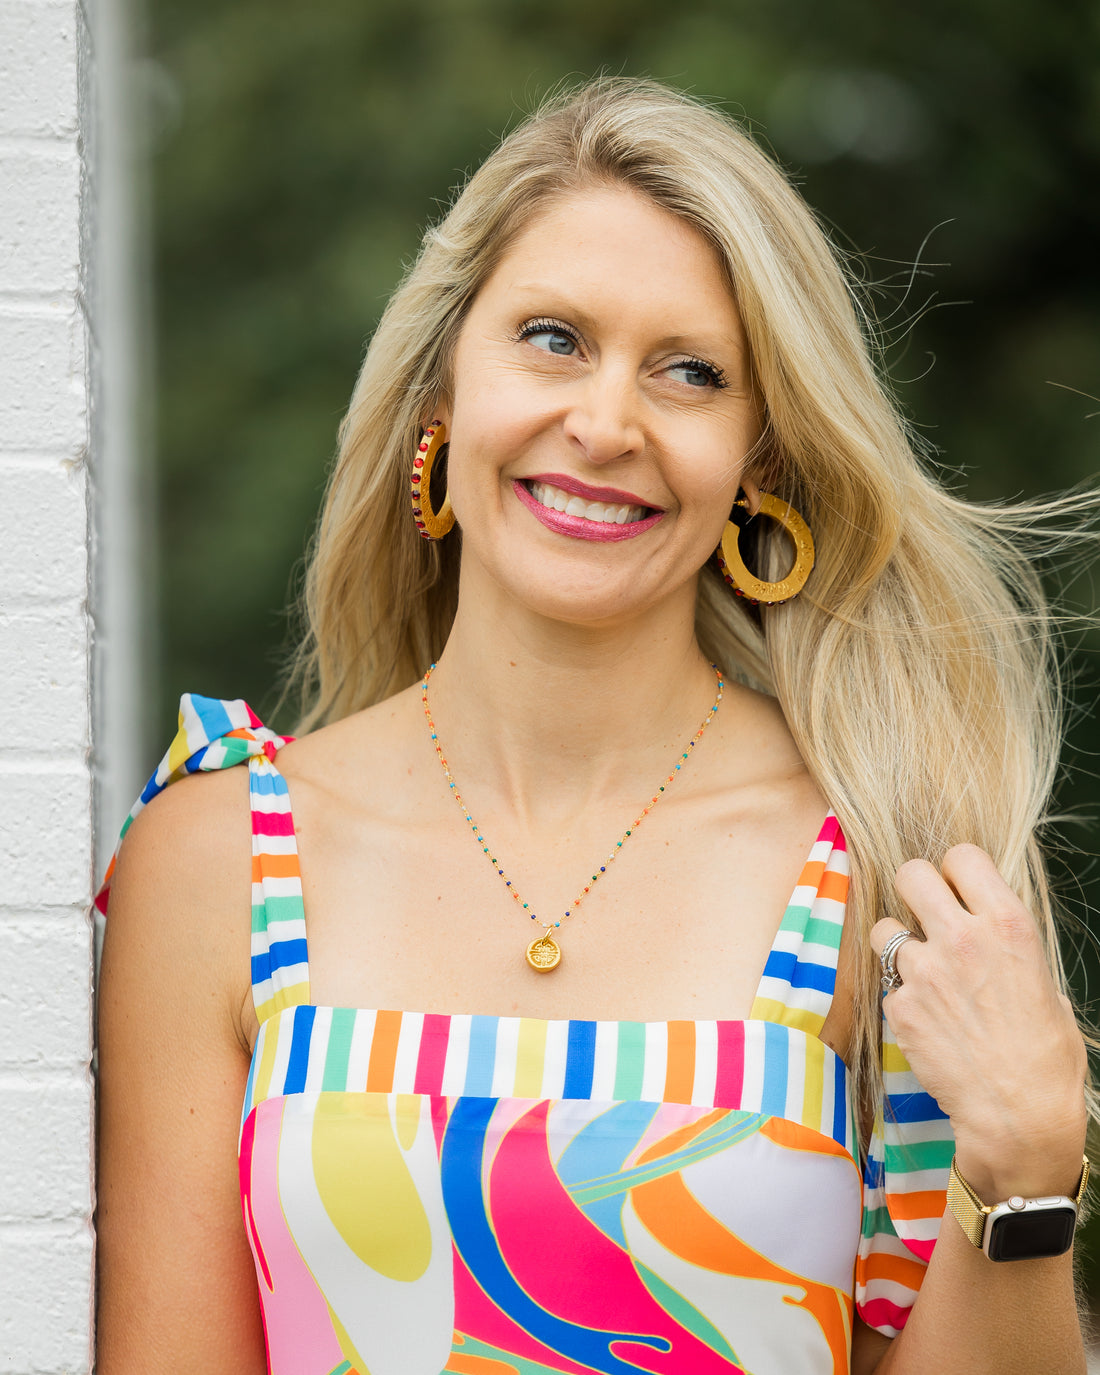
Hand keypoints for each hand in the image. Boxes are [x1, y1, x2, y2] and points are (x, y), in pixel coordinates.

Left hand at [870, 844, 1086, 1202]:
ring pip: (885, 928)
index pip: (961, 855)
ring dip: (899, 945)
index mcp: (1007, 925)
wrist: (1019, 1116)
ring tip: (922, 972)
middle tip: (923, 912)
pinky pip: (888, 983)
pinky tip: (927, 1020)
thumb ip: (1004, 945)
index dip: (955, 870)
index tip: (957, 889)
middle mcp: (962, 938)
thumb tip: (984, 928)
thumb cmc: (1045, 1056)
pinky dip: (901, 996)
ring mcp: (924, 971)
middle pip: (910, 873)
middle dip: (913, 888)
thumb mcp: (1043, 982)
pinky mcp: (899, 1006)